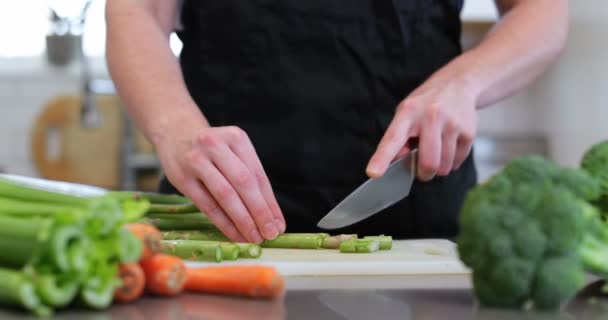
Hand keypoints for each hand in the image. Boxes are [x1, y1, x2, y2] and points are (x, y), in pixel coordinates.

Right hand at [157, 125, 285, 242]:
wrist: (175, 134)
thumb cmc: (213, 149)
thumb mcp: (234, 151)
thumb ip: (250, 177)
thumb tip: (271, 216)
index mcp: (236, 138)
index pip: (257, 175)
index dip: (270, 202)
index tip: (279, 224)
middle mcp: (216, 146)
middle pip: (244, 183)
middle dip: (260, 212)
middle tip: (271, 234)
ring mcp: (197, 161)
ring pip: (225, 195)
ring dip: (243, 220)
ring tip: (254, 238)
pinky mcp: (182, 179)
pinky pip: (207, 205)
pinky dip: (224, 223)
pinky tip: (235, 235)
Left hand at [366, 78, 477, 180]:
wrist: (457, 84)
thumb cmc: (425, 105)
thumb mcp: (405, 113)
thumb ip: (398, 138)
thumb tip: (395, 163)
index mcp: (408, 113)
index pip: (392, 139)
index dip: (382, 158)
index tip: (373, 173)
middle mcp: (431, 116)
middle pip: (428, 163)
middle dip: (424, 174)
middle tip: (422, 170)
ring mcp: (452, 123)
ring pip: (444, 167)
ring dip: (438, 168)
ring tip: (436, 151)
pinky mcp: (469, 131)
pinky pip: (457, 162)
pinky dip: (451, 161)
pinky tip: (448, 146)